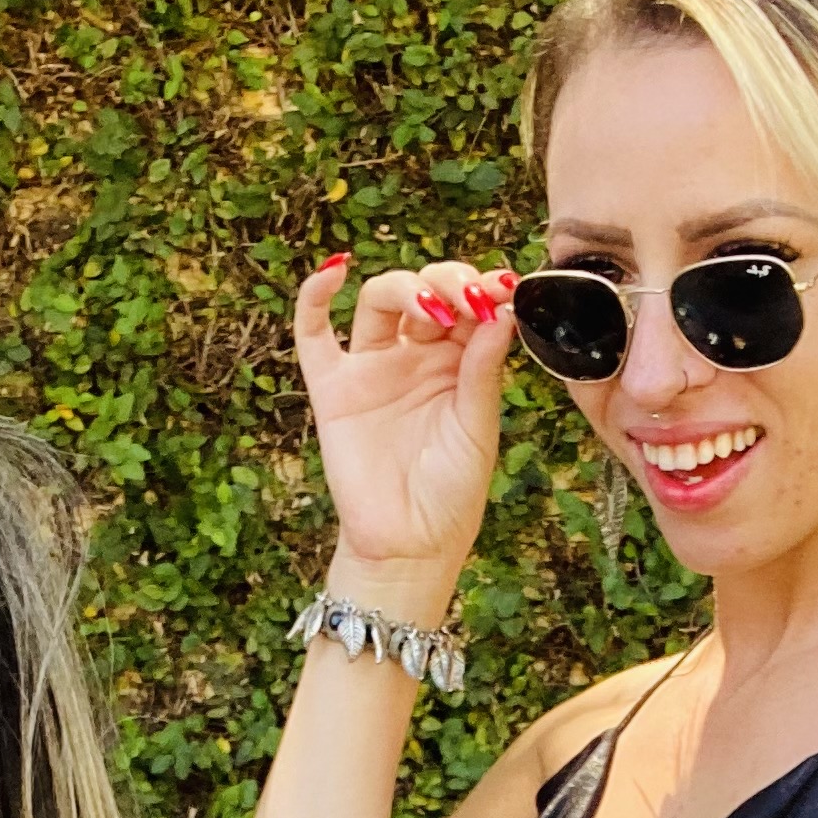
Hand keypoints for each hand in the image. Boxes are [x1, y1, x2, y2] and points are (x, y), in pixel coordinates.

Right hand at [291, 255, 519, 582]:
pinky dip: (315, 296)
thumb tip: (501, 312)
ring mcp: (371, 369)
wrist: (410, 546)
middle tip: (468, 299)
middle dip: (449, 283)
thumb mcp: (478, 429)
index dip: (484, 289)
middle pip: (425, 291)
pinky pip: (313, 333)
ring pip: (378, 300)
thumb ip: (482, 371)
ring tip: (428, 305)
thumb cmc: (451, 495)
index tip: (504, 287)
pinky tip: (335, 270)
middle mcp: (414, 357)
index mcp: (458, 363)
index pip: (469, 305)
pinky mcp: (333, 389)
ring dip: (404, 287)